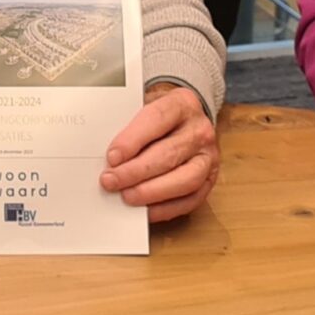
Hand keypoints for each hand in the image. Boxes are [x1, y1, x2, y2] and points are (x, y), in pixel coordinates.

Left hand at [101, 83, 217, 221]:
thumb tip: (105, 153)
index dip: (133, 139)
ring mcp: (208, 157)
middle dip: (136, 171)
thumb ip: (128, 124)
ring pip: (185, 179)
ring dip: (152, 192)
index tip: (112, 157)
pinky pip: (190, 199)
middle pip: (169, 154)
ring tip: (126, 196)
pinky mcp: (209, 180)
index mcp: (182, 104)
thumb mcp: (144, 106)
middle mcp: (199, 131)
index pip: (157, 119)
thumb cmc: (159, 116)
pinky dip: (166, 208)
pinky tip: (145, 210)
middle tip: (110, 181)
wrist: (185, 119)